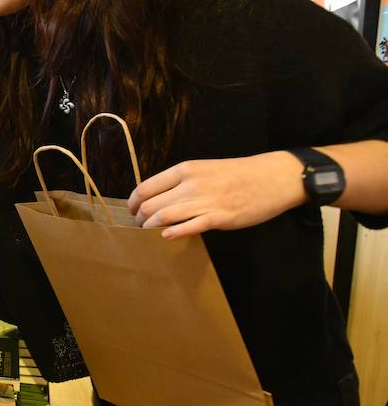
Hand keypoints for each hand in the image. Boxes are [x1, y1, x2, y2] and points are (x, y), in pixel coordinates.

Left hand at [128, 152, 303, 238]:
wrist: (272, 177)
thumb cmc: (237, 174)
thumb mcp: (204, 169)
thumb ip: (181, 182)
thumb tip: (157, 197)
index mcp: (185, 170)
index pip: (145, 188)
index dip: (132, 203)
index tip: (132, 212)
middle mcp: (190, 184)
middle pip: (149, 205)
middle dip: (139, 219)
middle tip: (139, 226)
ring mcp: (204, 201)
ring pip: (163, 217)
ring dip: (150, 228)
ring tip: (148, 232)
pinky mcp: (219, 217)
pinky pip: (188, 227)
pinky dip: (172, 233)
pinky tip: (167, 236)